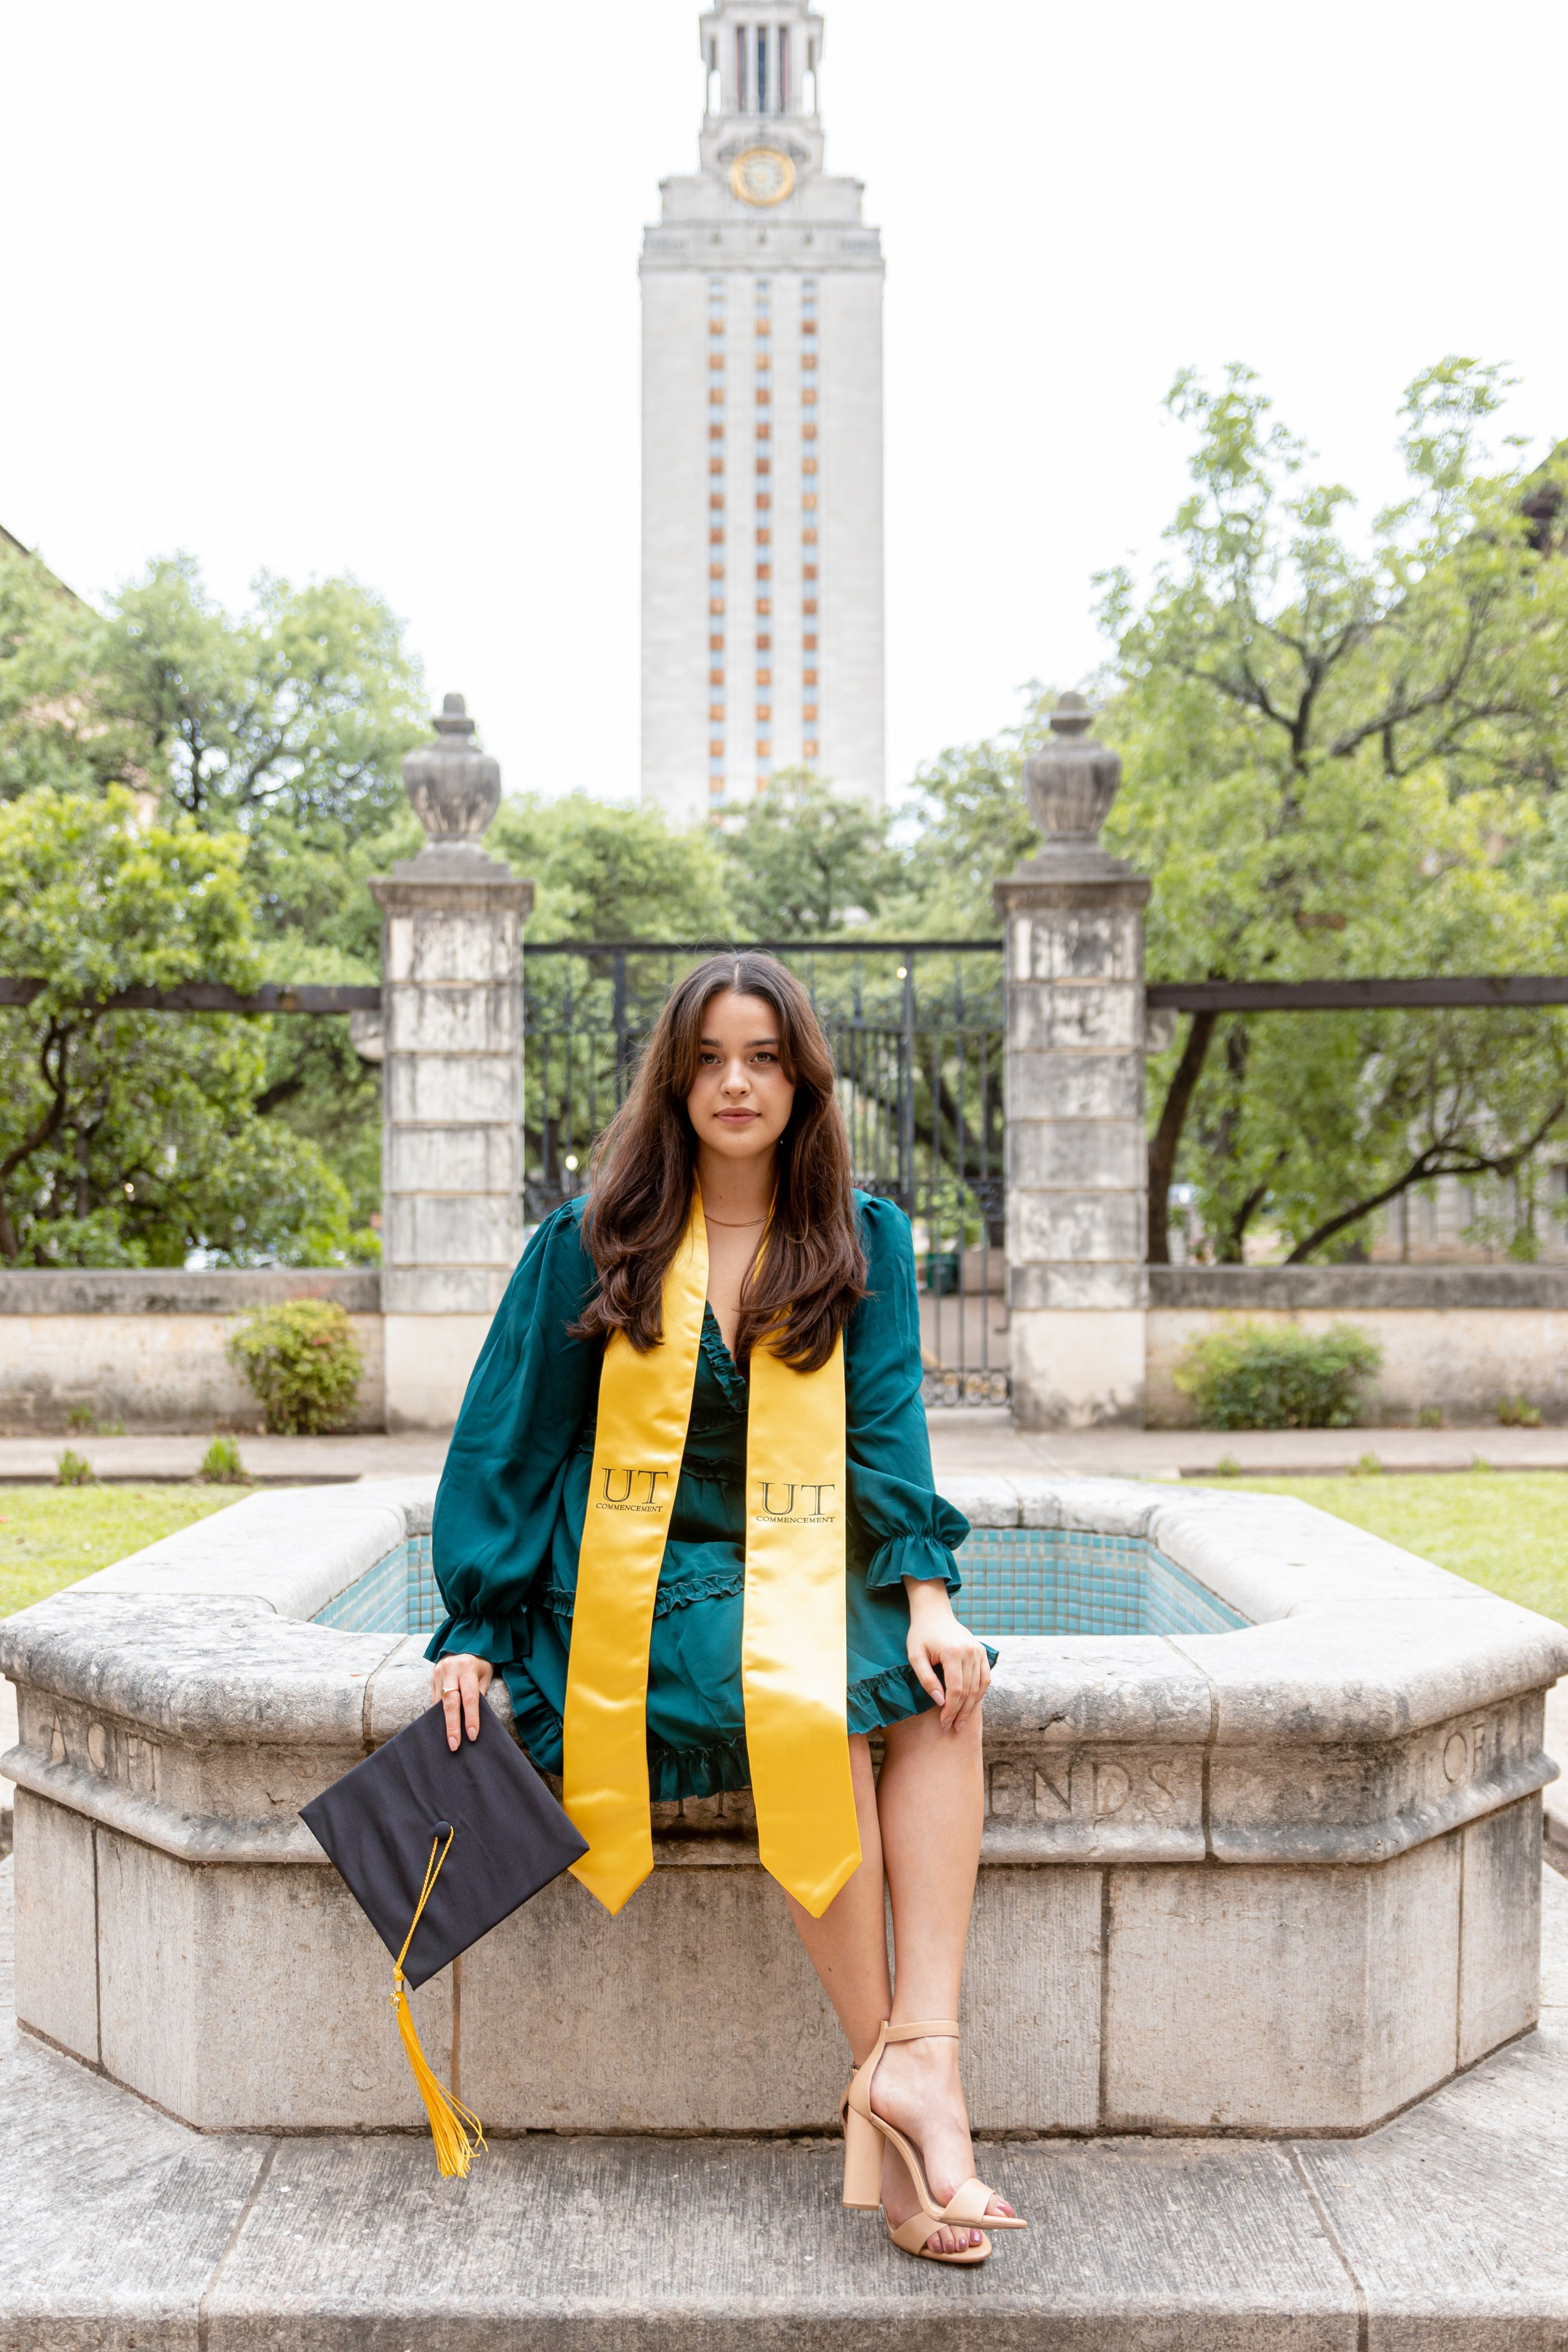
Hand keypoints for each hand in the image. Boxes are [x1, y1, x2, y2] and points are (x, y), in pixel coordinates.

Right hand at [429, 1652, 493, 1750]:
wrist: (462, 1643)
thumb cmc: (479, 1661)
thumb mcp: (485, 1674)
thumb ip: (480, 1693)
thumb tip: (473, 1719)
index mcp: (468, 1668)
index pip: (470, 1697)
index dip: (471, 1718)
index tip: (473, 1736)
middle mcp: (451, 1669)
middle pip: (450, 1703)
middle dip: (452, 1726)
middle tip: (454, 1745)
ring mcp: (438, 1673)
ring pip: (440, 1703)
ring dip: (444, 1722)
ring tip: (447, 1741)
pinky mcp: (431, 1677)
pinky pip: (434, 1699)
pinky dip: (439, 1714)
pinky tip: (441, 1726)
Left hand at [903, 1581, 990, 1729]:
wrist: (934, 1613)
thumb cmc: (921, 1634)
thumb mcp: (915, 1655)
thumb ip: (926, 1679)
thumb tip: (940, 1701)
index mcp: (953, 1652)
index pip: (956, 1689)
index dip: (950, 1709)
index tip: (943, 1723)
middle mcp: (970, 1652)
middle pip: (969, 1691)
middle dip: (960, 1713)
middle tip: (952, 1729)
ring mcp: (978, 1651)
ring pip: (979, 1687)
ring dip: (971, 1707)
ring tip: (962, 1722)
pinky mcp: (981, 1652)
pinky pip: (985, 1677)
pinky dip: (980, 1693)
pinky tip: (972, 1705)